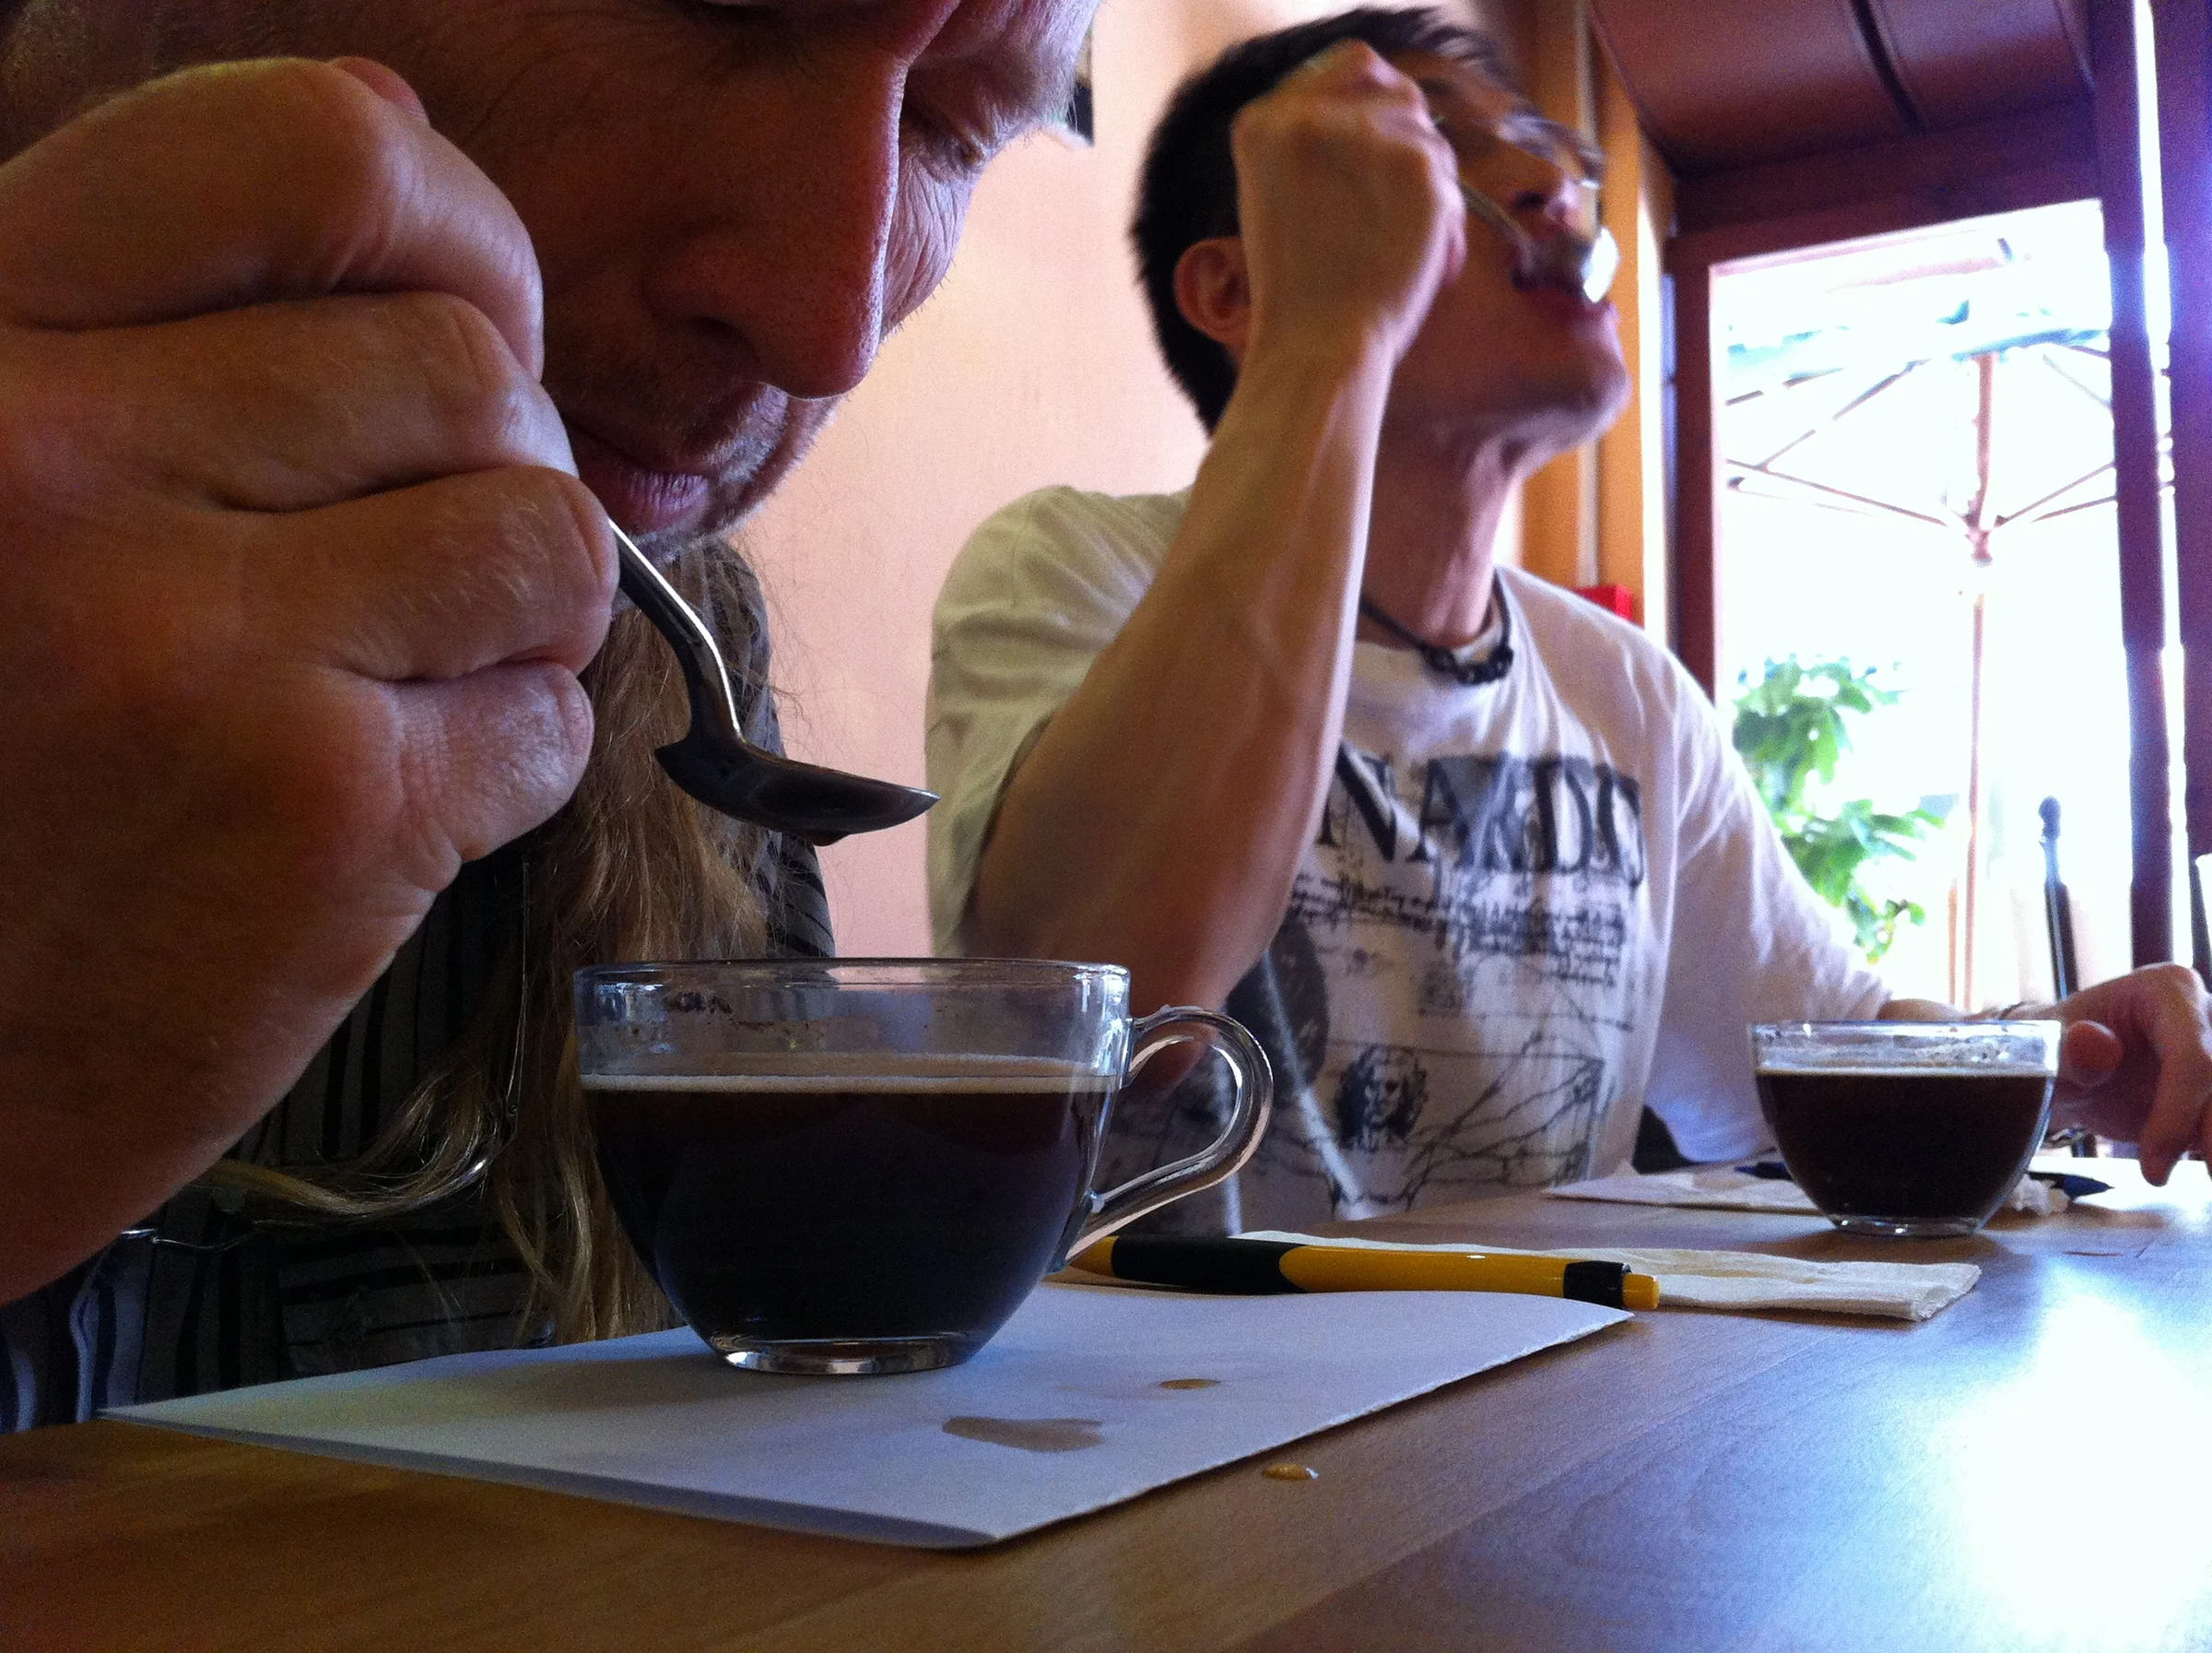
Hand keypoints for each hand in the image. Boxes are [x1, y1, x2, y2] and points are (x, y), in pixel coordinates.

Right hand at [0, 60, 612, 1298]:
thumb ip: (143, 311)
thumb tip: (392, 133)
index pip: (312, 155)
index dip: (449, 228)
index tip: (468, 310)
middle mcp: (64, 464)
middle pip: (468, 369)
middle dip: (489, 464)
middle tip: (411, 558)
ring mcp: (201, 645)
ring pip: (550, 534)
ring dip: (516, 613)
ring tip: (401, 675)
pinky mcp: (320, 818)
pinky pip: (547, 724)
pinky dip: (503, 764)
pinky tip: (378, 805)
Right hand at [1229, 40, 1466, 366]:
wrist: (1316, 349)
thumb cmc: (1300, 296)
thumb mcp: (1279, 200)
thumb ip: (1318, 147)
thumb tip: (1389, 109)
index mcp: (1262, 123)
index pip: (1349, 64)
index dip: (1379, 100)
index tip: (1387, 142)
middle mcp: (1307, 116)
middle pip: (1399, 93)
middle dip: (1410, 143)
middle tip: (1399, 205)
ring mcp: (1363, 135)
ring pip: (1428, 139)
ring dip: (1427, 192)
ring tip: (1398, 250)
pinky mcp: (1415, 165)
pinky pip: (1449, 181)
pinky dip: (1444, 227)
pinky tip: (1421, 266)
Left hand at [2043, 964, 2211, 1182]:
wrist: (2069, 1070)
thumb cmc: (2054, 1053)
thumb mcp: (2048, 1055)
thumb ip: (2069, 1053)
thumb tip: (2096, 1044)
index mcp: (2167, 990)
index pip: (2192, 1055)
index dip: (2178, 1114)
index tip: (2153, 1167)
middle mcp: (2206, 1012)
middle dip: (2211, 1135)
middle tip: (2184, 1180)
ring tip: (2188, 1178)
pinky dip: (2209, 1145)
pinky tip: (2198, 1168)